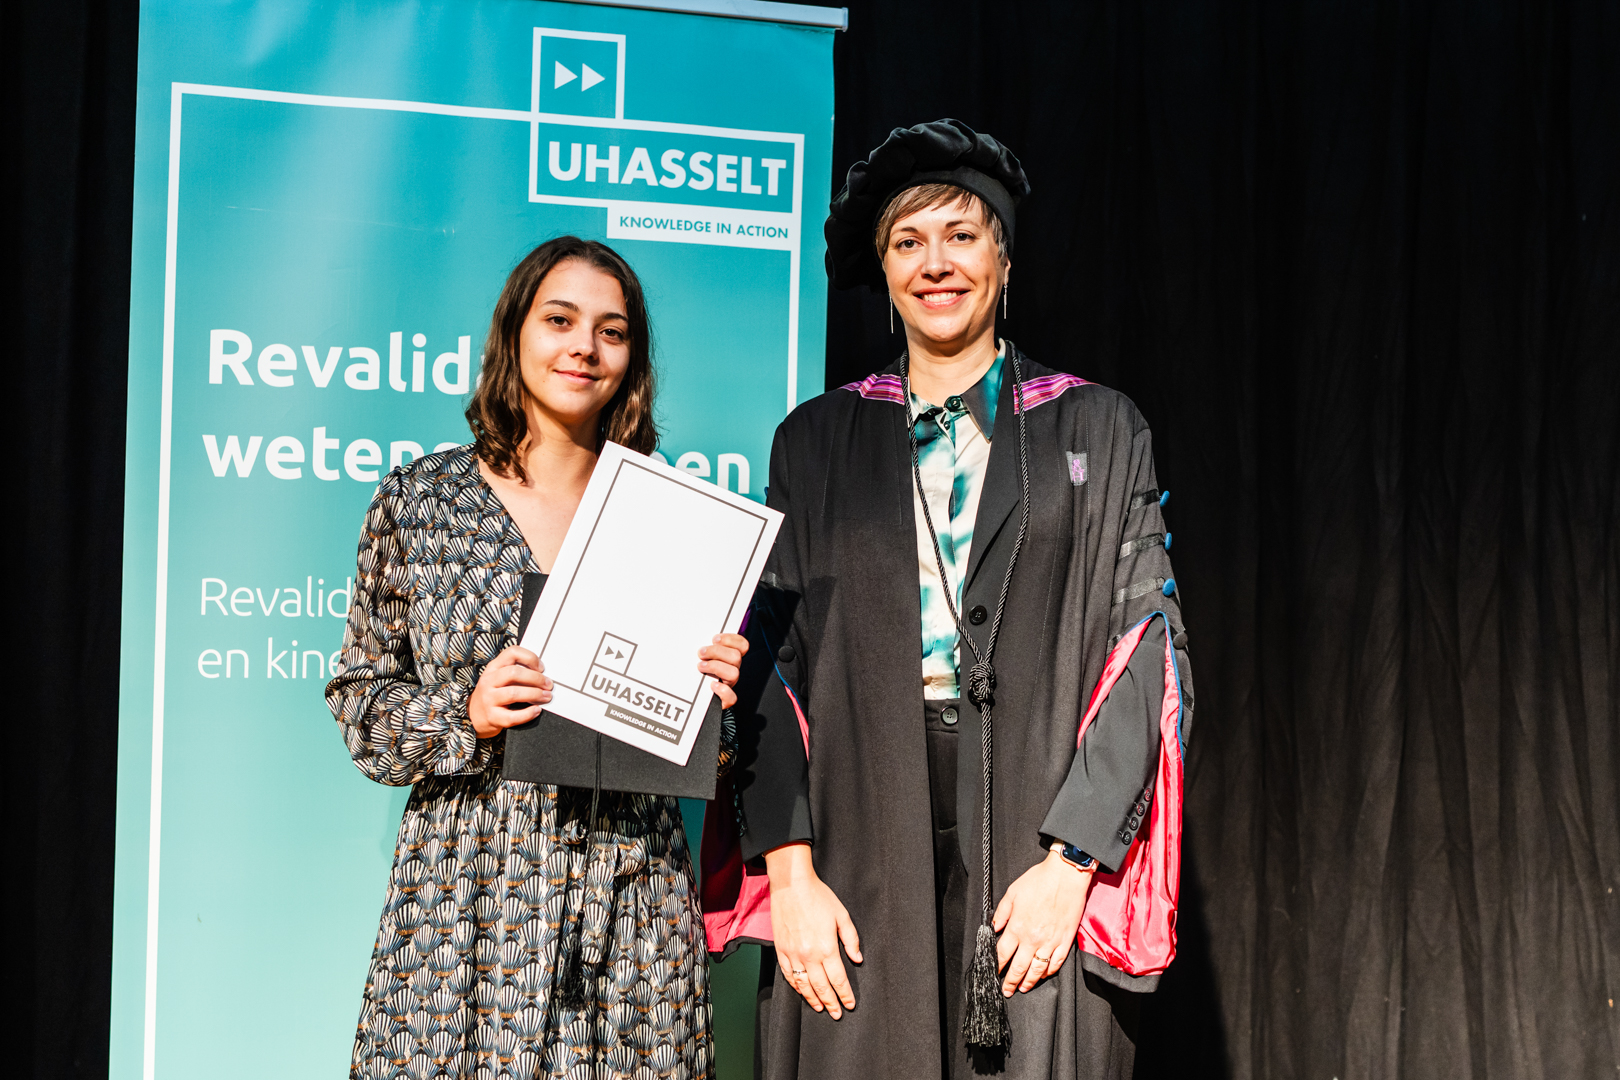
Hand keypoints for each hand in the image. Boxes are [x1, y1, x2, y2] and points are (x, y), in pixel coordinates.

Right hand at [468, 646, 551, 737]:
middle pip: (514, 673)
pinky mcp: (492, 717)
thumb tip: (543, 674)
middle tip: (548, 685)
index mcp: (493, 668)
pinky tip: (536, 710)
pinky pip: (512, 716)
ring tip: (545, 696)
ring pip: (514, 693)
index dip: (530, 658)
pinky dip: (528, 714)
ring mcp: (489, 699)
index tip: (541, 667)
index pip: (512, 653)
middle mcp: (489, 681)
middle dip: (536, 678)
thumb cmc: (492, 694)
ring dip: (535, 694)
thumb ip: (516, 672)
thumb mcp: (498, 678)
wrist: (474, 716)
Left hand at [698, 632, 748, 708]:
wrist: (690, 700)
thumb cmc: (693, 675)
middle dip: (717, 652)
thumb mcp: (698, 657)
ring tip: (700, 667)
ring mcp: (729, 685)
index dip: (731, 639)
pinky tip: (712, 685)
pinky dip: (722, 690)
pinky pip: (732, 697)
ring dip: (716, 667)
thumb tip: (693, 633)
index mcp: (729, 658)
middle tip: (701, 653)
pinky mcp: (724, 701)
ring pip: (734, 673)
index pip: (742, 645)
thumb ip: (703, 647)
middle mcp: (731, 670)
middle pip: (736, 657)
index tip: (714, 639)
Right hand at [764, 842, 862, 1018]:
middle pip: (821, 987)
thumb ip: (851, 939)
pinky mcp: (780, 949)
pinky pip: (788, 974)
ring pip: (803, 985)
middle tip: (837, 1014)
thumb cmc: (819, 897)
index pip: (838, 979)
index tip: (850, 1004)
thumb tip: (858, 959)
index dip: (845, 995)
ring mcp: (792, 954)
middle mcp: (809, 955)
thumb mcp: (842, 915)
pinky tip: (801, 992)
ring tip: (820, 1008)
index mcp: (827, 947)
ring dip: (812, 999)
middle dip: (831, 1003)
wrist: (791, 885)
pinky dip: (795, 986)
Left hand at [992, 850, 1093, 994]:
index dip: (997, 966)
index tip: (994, 972)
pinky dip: (1049, 972)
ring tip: (1023, 988)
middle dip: (1010, 981)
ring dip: (1029, 982)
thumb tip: (994, 928)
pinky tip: (1043, 975)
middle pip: (1019, 967)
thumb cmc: (1039, 880)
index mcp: (1017, 927)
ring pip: (1037, 970)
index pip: (1002, 954)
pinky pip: (1056, 963)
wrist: (1065, 876)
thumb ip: (1001, 913)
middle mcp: (1032, 939)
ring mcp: (1050, 942)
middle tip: (1006, 990)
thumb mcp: (1012, 893)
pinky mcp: (1065, 941)